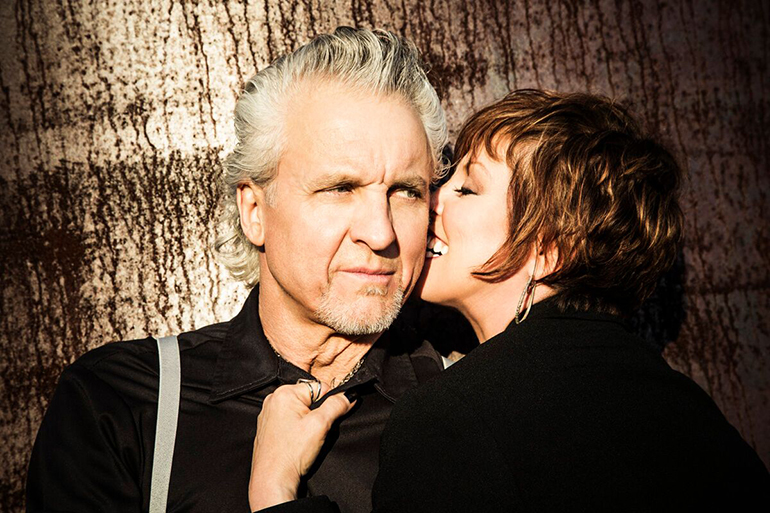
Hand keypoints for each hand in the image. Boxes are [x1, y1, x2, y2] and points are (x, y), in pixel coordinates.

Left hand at [248, 383, 354, 510]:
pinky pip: (290, 421)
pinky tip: (297, 443)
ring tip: (305, 440)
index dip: (329, 402)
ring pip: (300, 411)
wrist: (272, 480)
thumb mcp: (321, 425)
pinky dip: (297, 430)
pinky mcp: (268, 428)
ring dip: (308, 423)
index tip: (329, 418)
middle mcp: (273, 400)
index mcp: (284, 393)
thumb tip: (349, 395)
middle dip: (318, 414)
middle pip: (309, 399)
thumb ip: (337, 405)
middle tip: (316, 432)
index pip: (319, 387)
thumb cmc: (290, 454)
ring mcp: (268, 415)